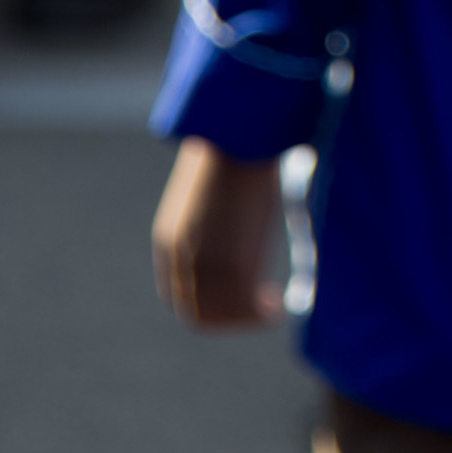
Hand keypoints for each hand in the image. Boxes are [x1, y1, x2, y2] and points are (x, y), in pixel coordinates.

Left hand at [152, 137, 281, 326]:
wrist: (240, 132)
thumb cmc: (236, 151)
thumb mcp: (215, 197)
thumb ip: (218, 224)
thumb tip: (243, 233)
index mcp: (171, 239)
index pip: (179, 295)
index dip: (209, 304)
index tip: (240, 298)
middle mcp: (179, 257)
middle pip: (195, 314)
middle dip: (229, 319)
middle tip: (262, 309)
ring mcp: (202, 263)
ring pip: (218, 316)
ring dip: (246, 320)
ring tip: (272, 308)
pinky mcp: (229, 263)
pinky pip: (243, 307)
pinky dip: (260, 315)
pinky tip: (279, 305)